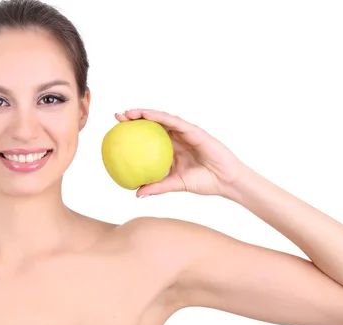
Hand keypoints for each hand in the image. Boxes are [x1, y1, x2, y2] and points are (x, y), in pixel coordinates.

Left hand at [115, 109, 247, 199]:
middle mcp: (177, 138)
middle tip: (117, 117)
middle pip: (153, 124)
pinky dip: (160, 117)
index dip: (134, 133)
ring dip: (145, 113)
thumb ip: (157, 187)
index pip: (149, 137)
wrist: (225, 181)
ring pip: (162, 119)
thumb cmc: (204, 182)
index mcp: (172, 149)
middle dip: (135, 118)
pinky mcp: (194, 130)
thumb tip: (136, 194)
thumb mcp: (175, 184)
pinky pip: (175, 121)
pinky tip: (148, 115)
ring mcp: (186, 133)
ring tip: (129, 112)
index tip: (116, 132)